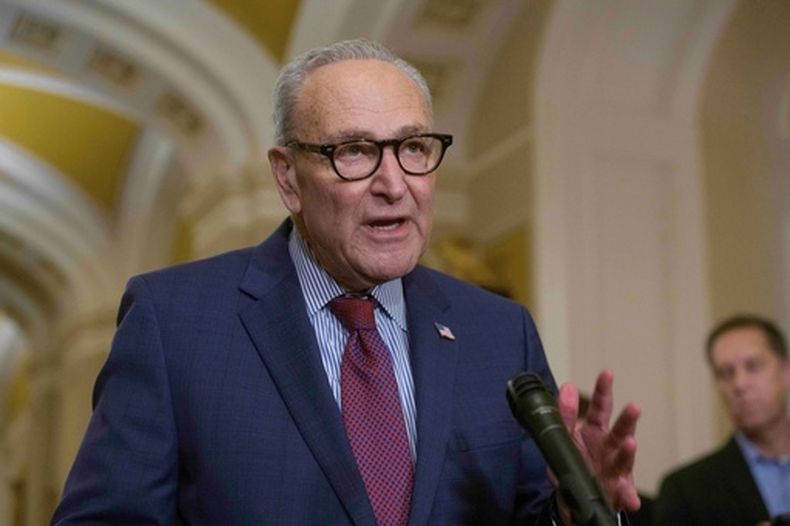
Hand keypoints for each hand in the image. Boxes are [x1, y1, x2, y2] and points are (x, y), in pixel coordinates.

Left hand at [555, 369, 640, 520]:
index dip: (603, 390)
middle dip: (628, 419)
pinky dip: (628, 496)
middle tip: (634, 407)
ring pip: (624, 458)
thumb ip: (564, 413)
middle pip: (620, 429)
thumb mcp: (564, 436)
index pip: (600, 406)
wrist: (573, 497)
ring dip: (628, 451)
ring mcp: (615, 468)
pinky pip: (624, 494)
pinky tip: (631, 499)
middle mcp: (609, 446)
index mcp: (595, 430)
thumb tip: (567, 386)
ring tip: (630, 443)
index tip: (607, 373)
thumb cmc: (575, 461)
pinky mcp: (617, 490)